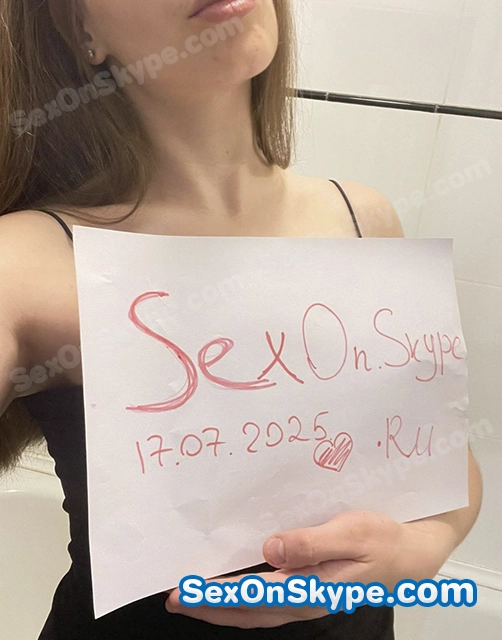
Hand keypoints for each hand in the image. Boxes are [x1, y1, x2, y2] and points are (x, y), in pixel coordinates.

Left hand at [165, 509, 455, 628]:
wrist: (412, 554)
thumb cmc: (383, 539)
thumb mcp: (352, 534)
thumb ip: (312, 544)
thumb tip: (270, 549)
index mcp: (313, 589)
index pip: (254, 596)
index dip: (217, 595)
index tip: (183, 590)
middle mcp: (305, 600)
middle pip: (249, 610)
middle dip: (210, 604)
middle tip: (174, 595)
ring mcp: (308, 597)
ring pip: (257, 607)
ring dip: (224, 603)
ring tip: (195, 593)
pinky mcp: (311, 588)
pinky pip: (269, 597)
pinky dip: (244, 595)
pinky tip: (234, 582)